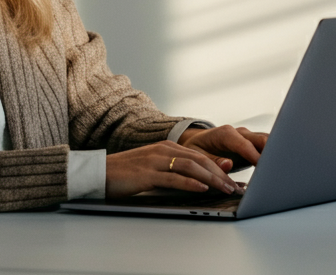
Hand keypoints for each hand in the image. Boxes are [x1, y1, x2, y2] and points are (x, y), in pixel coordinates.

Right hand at [104, 140, 242, 197]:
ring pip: (191, 167)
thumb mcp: (154, 168)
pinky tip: (202, 188)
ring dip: (211, 178)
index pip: (200, 156)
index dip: (218, 168)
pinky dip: (190, 183)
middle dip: (220, 173)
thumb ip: (175, 170)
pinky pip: (173, 177)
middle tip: (235, 186)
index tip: (232, 180)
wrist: (100, 172)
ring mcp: (156, 160)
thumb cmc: (127, 173)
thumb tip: (199, 181)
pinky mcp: (148, 173)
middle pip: (199, 160)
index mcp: (167, 147)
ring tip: (225, 188)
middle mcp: (164, 150)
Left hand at [177, 124, 268, 172]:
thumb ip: (213, 161)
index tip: (264, 169)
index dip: (255, 156)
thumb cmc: (197, 149)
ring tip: (281, 169)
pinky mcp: (252, 144)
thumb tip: (228, 164)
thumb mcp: (198, 156)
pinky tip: (275, 168)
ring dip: (274, 153)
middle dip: (271, 153)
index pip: (245, 145)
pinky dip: (271, 155)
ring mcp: (247, 137)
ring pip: (266, 141)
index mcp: (226, 134)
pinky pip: (265, 147)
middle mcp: (239, 133)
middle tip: (277, 170)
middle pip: (261, 139)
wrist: (197, 141)